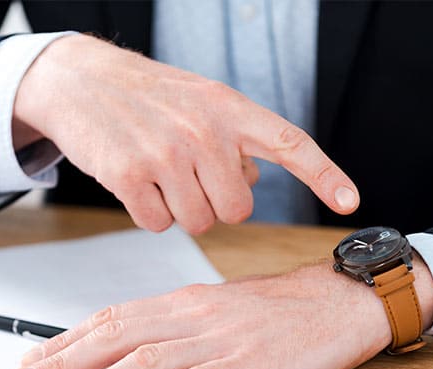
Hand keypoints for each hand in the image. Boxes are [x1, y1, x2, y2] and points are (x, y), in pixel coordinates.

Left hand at [9, 258, 432, 368]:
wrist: (338, 301)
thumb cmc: (283, 309)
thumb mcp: (222, 308)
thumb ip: (181, 325)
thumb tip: (138, 347)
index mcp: (188, 301)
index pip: (116, 318)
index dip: (71, 339)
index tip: (37, 357)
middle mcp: (196, 314)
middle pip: (119, 336)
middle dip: (66, 361)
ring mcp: (222, 338)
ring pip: (148, 359)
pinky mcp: (249, 362)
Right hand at [12, 34, 358, 233]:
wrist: (82, 80)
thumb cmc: (150, 96)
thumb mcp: (203, 102)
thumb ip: (236, 141)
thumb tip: (252, 183)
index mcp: (231, 109)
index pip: (291, 144)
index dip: (324, 174)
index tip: (350, 201)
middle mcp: (205, 130)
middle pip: (237, 211)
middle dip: (215, 204)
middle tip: (189, 176)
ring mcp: (167, 153)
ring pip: (199, 223)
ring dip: (181, 209)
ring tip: (161, 174)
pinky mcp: (130, 176)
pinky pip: (158, 225)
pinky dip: (149, 213)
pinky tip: (137, 182)